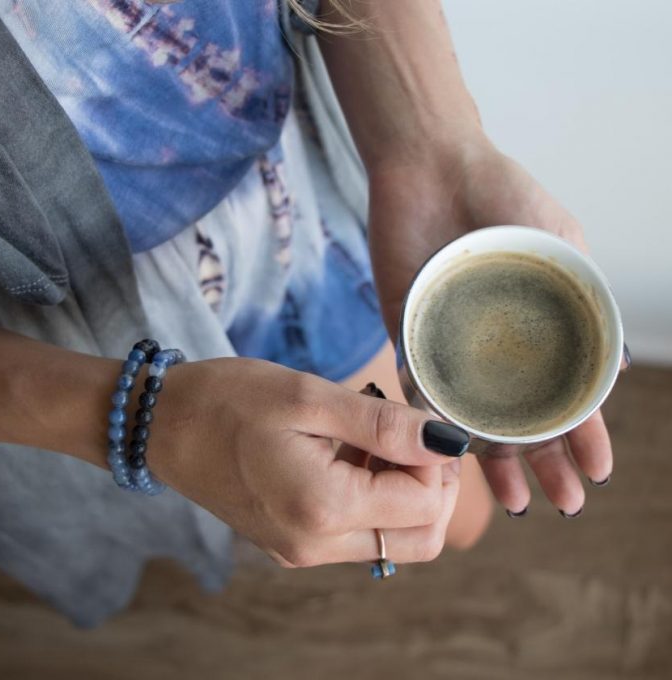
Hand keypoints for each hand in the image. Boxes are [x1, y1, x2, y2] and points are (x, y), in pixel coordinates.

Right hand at [147, 358, 467, 566]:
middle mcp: (316, 545)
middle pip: (420, 538)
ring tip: (371, 438)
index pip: (426, 504)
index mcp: (323, 508)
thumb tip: (446, 440)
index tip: (413, 420)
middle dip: (432, 486)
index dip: (436, 460)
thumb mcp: (308, 398)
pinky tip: (348, 454)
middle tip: (407, 435)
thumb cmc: (227, 402)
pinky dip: (372, 498)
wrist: (161, 425)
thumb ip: (383, 425)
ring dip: (402, 491)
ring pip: (393, 540)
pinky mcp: (293, 543)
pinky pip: (357, 534)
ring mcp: (303, 550)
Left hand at [368, 138, 621, 515]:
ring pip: (473, 418)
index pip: (563, 395)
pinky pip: (420, 388)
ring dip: (496, 461)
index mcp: (535, 328)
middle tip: (562, 504)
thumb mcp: (559, 237)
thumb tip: (615, 364)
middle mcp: (495, 346)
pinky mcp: (407, 334)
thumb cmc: (502, 190)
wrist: (429, 163)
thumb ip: (583, 294)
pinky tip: (451, 457)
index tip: (596, 473)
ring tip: (516, 502)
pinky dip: (434, 423)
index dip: (583, 435)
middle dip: (545, 462)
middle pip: (521, 417)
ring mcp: (451, 345)